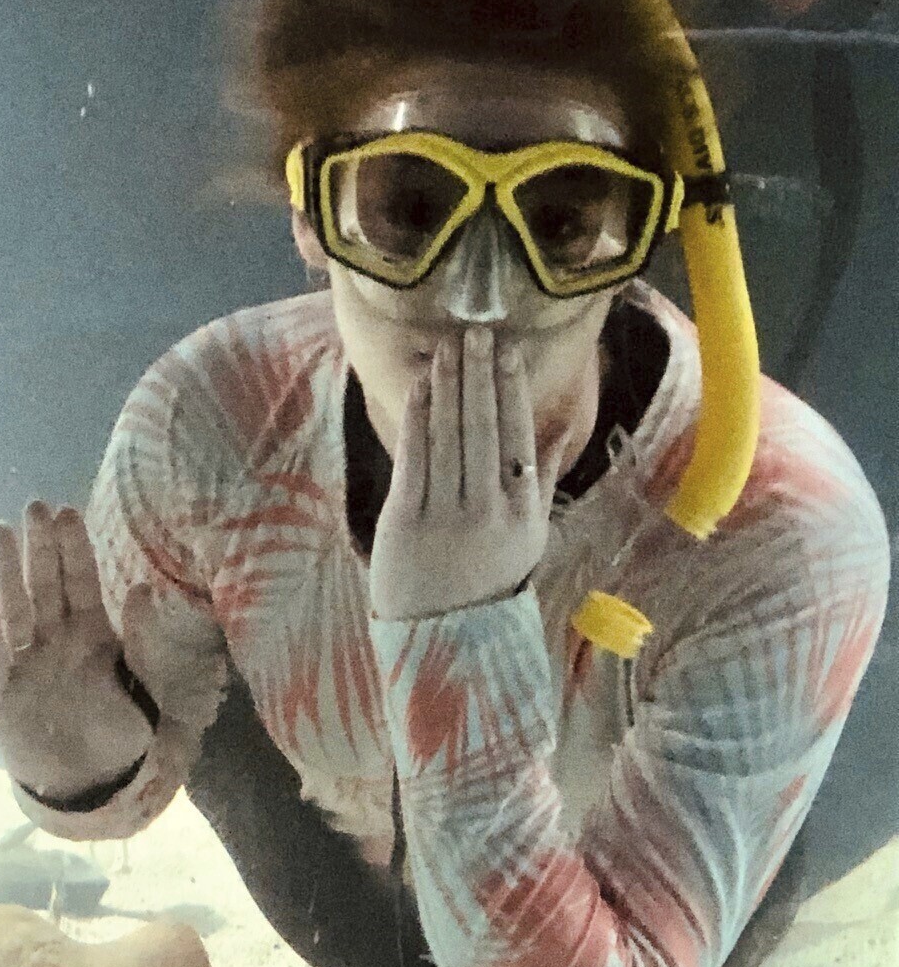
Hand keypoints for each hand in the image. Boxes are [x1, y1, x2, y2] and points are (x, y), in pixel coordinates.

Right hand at [0, 502, 227, 800]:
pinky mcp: (2, 691)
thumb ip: (141, 640)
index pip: (80, 581)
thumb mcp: (144, 687)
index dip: (73, 548)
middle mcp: (55, 639)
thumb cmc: (122, 735)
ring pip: (16, 608)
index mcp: (91, 633)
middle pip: (44, 585)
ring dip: (7, 572)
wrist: (92, 785)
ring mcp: (26, 662)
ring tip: (0, 533)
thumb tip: (140, 588)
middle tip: (33, 507)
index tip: (66, 512)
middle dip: (39, 547)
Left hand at [369, 328, 558, 620]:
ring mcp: (448, 515)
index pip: (520, 436)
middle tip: (476, 331)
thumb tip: (560, 427)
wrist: (445, 636)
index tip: (509, 351)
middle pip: (484, 427)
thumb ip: (541, 479)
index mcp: (525, 511)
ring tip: (446, 347)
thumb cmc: (486, 579)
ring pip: (449, 436)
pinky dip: (417, 419)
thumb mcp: (529, 535)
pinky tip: (419, 387)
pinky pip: (414, 458)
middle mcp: (491, 510)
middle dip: (479, 375)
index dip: (512, 389)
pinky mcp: (407, 521)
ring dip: (447, 386)